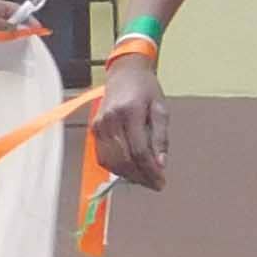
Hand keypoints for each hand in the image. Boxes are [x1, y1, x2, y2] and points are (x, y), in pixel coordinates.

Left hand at [0, 0, 37, 48]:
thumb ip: (7, 26)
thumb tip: (19, 30)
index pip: (18, 10)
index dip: (28, 19)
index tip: (36, 29)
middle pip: (13, 21)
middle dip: (20, 29)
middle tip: (27, 38)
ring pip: (5, 30)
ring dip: (9, 36)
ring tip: (15, 44)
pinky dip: (1, 41)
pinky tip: (3, 46)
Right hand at [93, 52, 169, 189]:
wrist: (125, 73)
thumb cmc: (146, 89)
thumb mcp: (161, 109)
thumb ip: (160, 137)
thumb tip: (161, 163)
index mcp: (129, 113)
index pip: (139, 151)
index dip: (150, 171)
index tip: (161, 181)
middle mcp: (110, 120)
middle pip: (124, 160)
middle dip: (141, 177)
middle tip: (155, 183)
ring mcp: (100, 125)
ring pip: (111, 162)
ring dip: (128, 176)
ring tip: (145, 179)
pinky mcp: (95, 129)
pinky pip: (103, 156)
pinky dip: (116, 168)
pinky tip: (130, 170)